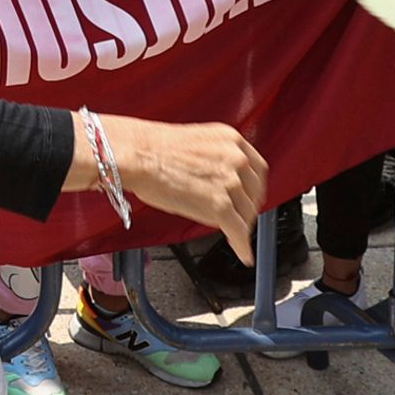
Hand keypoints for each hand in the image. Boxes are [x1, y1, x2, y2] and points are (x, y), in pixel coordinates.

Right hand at [96, 116, 269, 260]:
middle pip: (254, 193)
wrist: (138, 155)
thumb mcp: (198, 142)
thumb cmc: (153, 149)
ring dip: (240, 225)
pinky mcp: (220, 206)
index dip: (252, 188)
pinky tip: (242, 253)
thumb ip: (217, 158)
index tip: (249, 197)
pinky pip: (238, 231)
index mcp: (231, 140)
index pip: (256, 169)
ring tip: (232, 233)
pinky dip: (242, 246)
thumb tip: (220, 180)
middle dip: (247, 208)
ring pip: (246, 214)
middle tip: (239, 217)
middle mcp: (236, 159)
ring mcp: (230, 183)